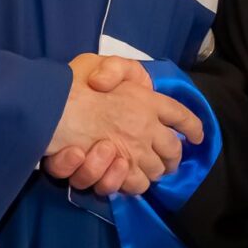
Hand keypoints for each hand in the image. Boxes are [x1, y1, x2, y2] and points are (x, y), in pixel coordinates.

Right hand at [46, 55, 202, 195]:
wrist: (49, 110)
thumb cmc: (70, 84)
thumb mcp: (96, 63)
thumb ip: (116, 70)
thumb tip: (120, 85)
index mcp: (147, 100)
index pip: (181, 115)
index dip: (193, 127)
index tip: (198, 137)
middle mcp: (146, 127)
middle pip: (173, 150)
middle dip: (173, 158)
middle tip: (167, 161)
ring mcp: (134, 151)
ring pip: (155, 170)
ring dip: (153, 171)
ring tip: (145, 169)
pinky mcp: (118, 171)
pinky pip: (135, 184)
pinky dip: (133, 182)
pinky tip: (125, 176)